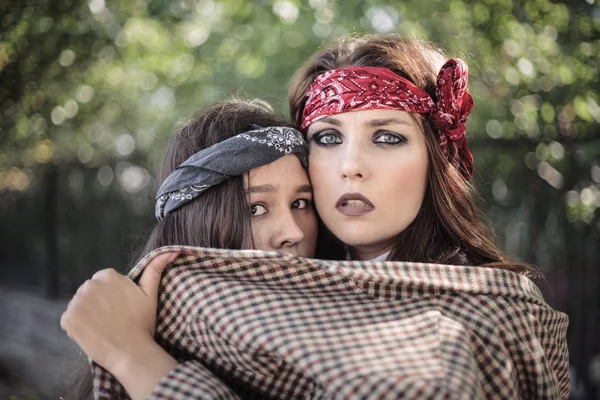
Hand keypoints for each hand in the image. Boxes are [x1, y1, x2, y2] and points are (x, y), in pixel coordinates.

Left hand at [60, 252, 178, 371]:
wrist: (131, 351)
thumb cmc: (142, 323)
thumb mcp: (150, 293)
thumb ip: (155, 269)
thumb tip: (171, 251)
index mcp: (107, 275)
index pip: (103, 282)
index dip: (112, 296)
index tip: (120, 308)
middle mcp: (89, 284)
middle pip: (89, 292)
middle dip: (98, 303)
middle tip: (113, 318)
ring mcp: (76, 302)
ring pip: (79, 306)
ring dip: (87, 314)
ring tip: (103, 326)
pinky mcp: (68, 319)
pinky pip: (69, 320)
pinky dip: (77, 327)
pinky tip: (92, 333)